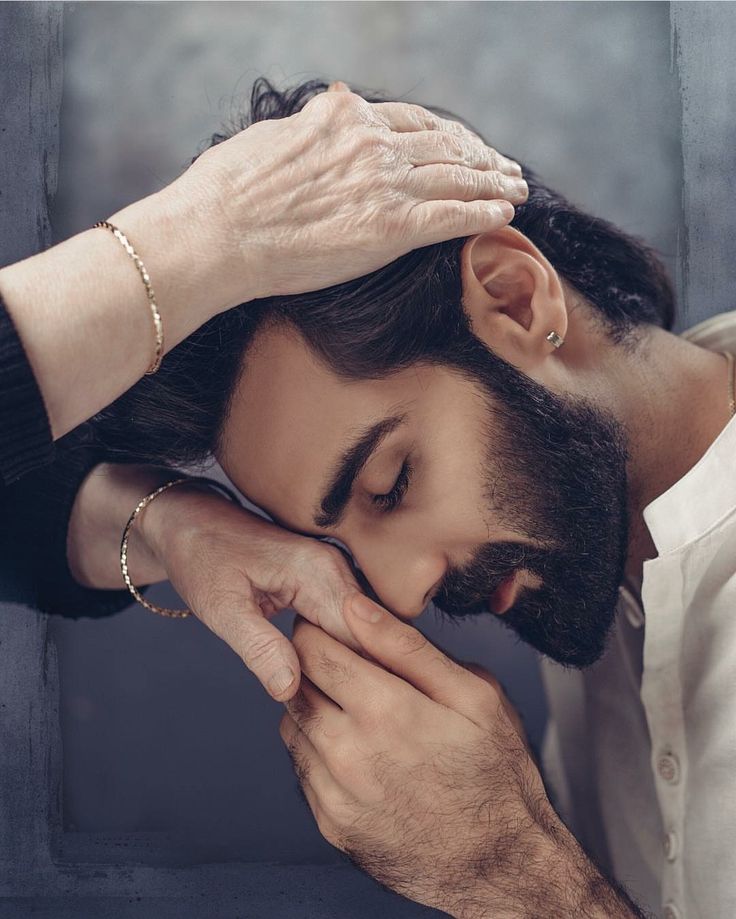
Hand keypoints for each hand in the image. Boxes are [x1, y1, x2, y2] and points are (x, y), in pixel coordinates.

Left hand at [140, 482, 367, 700]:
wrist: (189, 522)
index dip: (358, 677)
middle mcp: (335, 567)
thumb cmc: (200, 556)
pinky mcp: (325, 582)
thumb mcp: (220, 607)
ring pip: (360, 631)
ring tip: (333, 704)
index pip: (360, 636)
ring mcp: (334, 573)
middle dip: (358, 674)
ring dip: (350, 665)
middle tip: (338, 718)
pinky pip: (344, 624)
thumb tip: (290, 690)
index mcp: (317, 571)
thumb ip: (258, 647)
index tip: (350, 713)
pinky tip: (322, 678)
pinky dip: (337, 651)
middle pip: (368, 634)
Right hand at [170, 84, 526, 307]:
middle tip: (505, 166)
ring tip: (517, 188)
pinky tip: (506, 212)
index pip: (414, 120)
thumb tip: (337, 104)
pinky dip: (485, 212)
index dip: (448, 134)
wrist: (216, 234)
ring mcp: (386, 184)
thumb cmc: (227, 192)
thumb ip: (315, 123)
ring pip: (458, 177)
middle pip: (446, 145)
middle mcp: (373, 145)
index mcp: (344, 120)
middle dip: (482, 156)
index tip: (464, 144)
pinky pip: (454, 215)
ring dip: (494, 182)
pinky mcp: (392, 227)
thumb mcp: (273, 136)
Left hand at [279, 603, 641, 918]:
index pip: (312, 650)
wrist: (501, 865)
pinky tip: (358, 746)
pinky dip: (318, 747)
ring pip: (293, 724)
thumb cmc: (496, 771)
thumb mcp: (473, 694)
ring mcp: (335, 794)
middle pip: (295, 684)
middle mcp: (348, 754)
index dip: (317, 629)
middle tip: (344, 661)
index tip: (333, 626)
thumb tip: (356, 606)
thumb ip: (408, 647)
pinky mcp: (330, 823)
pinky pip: (302, 767)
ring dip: (313, 705)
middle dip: (312, 663)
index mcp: (385, 711)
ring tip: (355, 705)